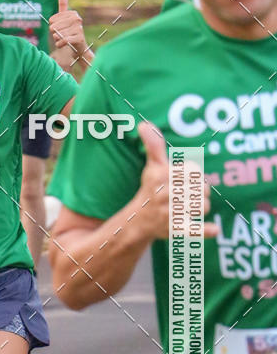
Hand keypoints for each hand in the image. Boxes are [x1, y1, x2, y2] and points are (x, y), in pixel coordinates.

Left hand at [49, 0, 91, 71]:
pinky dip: (60, 45)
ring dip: (57, 40)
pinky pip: (62, 40)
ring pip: (57, 34)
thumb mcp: (65, 18)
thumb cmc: (70, 33)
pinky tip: (63, 45)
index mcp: (72, 13)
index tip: (61, 29)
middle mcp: (77, 19)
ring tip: (64, 40)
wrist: (79, 49)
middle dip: (55, 34)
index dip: (53, 27)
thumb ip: (63, 4)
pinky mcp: (79, 38)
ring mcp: (79, 28)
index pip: (52, 20)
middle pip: (54, 27)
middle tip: (63, 36)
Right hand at [137, 122, 216, 240]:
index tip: (185, 181)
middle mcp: (165, 193)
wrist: (138, 220)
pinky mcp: (174, 229)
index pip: (195, 172)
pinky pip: (193, 229)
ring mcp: (170, 212)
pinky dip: (204, 230)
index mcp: (163, 175)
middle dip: (200, 192)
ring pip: (203, 206)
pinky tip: (215, 229)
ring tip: (187, 209)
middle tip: (187, 196)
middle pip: (202, 189)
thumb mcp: (152, 166)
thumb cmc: (150, 189)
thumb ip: (154, 145)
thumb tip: (144, 123)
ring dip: (200, 208)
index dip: (194, 176)